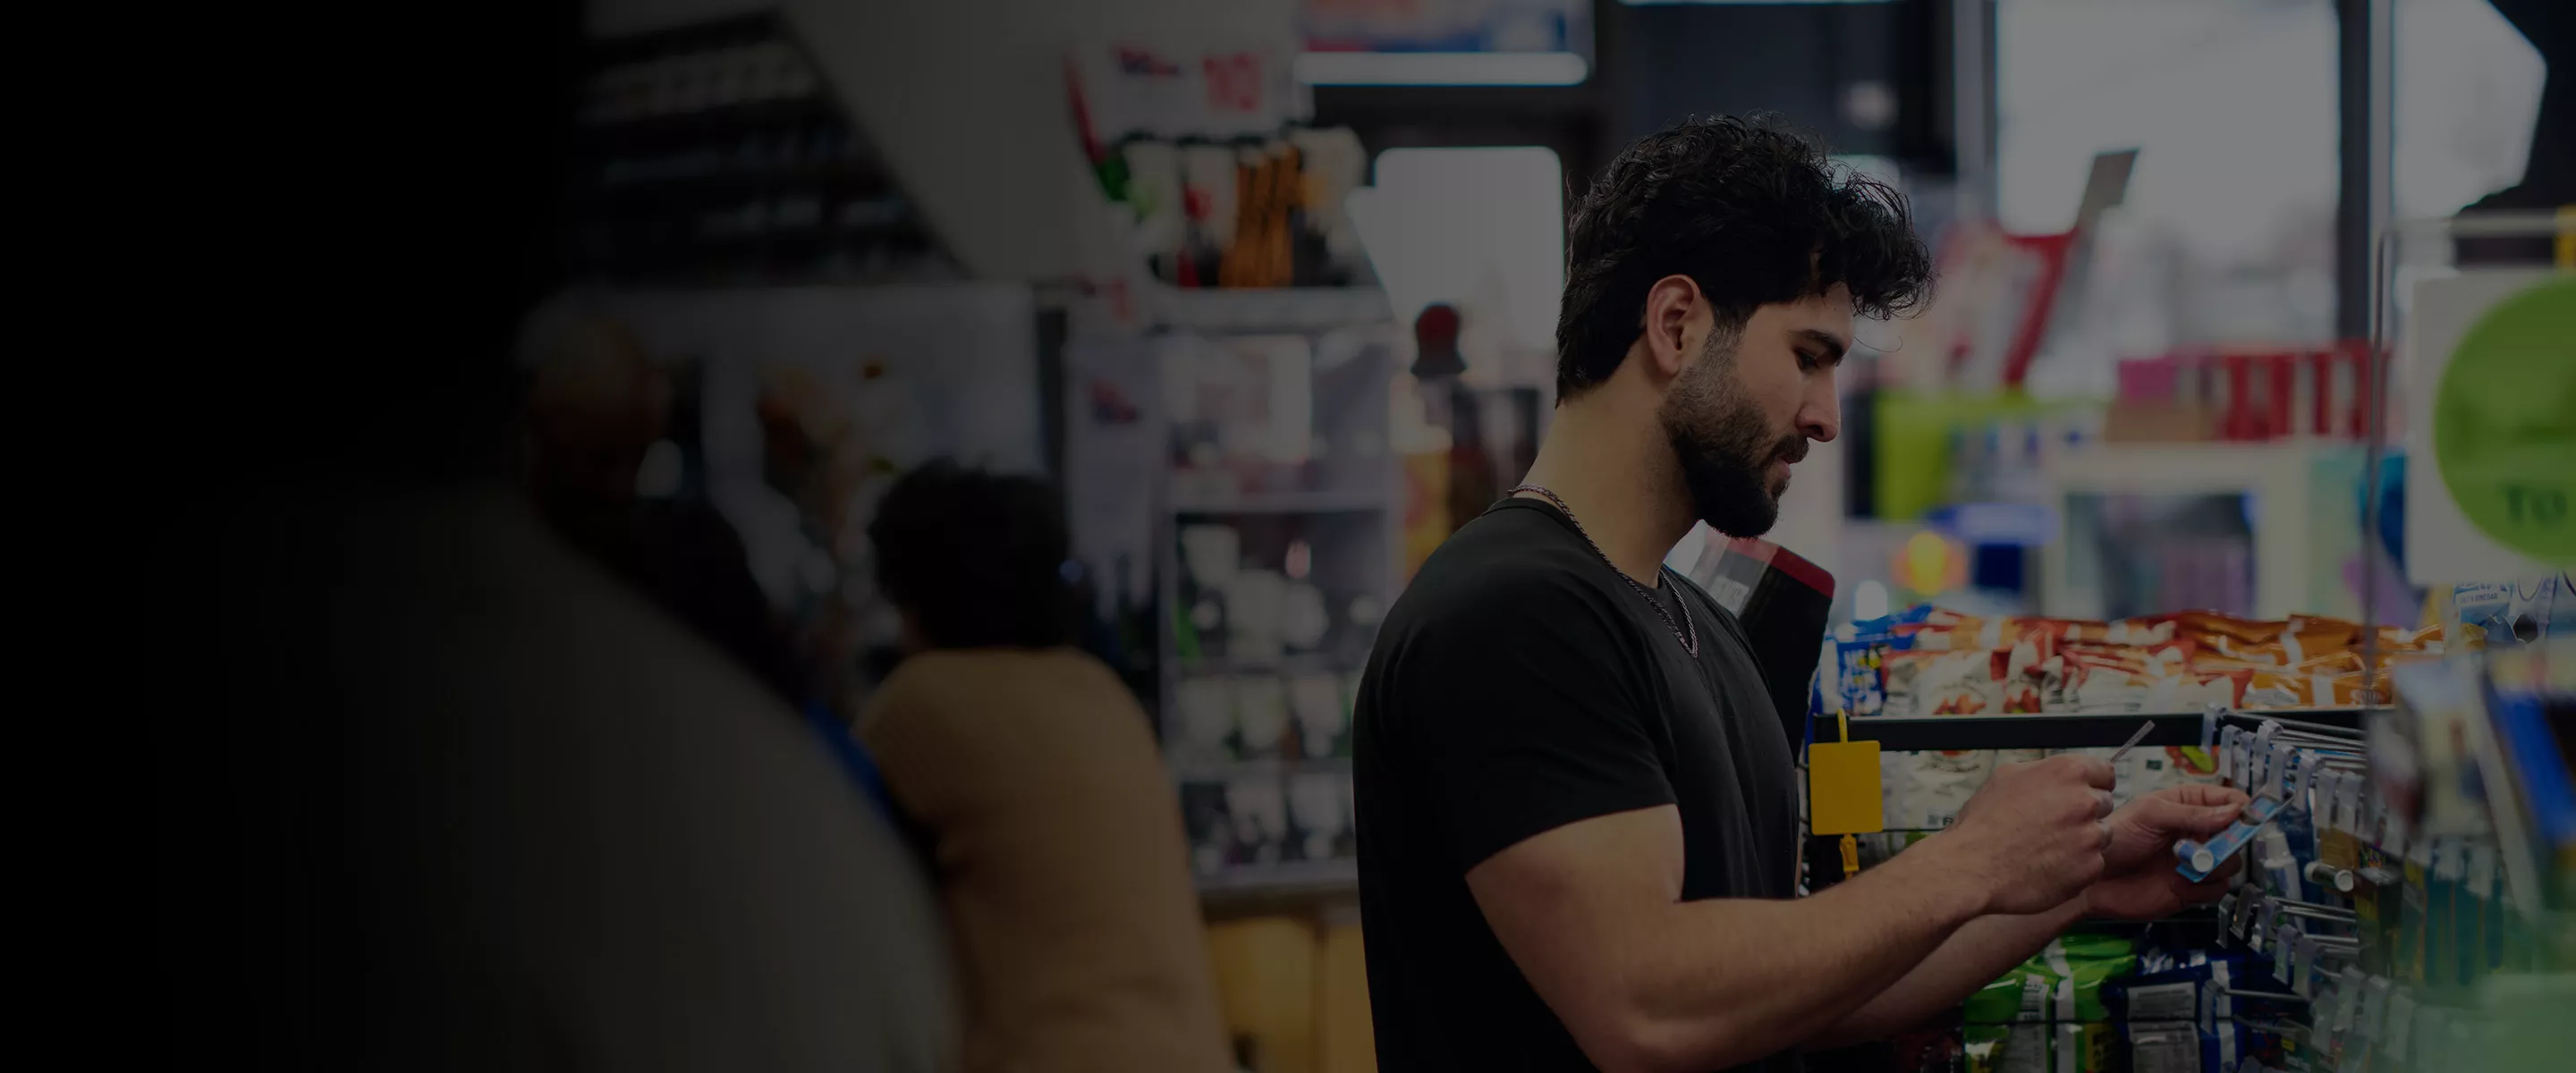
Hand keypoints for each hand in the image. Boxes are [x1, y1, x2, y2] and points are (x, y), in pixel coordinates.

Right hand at [1934, 754, 2115, 915]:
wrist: (1971, 867)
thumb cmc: (1984, 823)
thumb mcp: (2006, 777)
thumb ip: (2043, 771)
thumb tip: (2059, 774)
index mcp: (2067, 772)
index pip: (2105, 772)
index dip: (2091, 784)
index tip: (2080, 794)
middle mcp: (2085, 801)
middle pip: (2103, 804)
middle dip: (2084, 813)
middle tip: (2053, 824)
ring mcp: (2090, 837)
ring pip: (2100, 836)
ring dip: (2081, 841)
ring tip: (2046, 847)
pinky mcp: (2090, 868)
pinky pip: (2092, 865)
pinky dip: (2075, 867)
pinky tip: (2047, 865)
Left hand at [2081, 784, 2250, 920]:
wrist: (2095, 880)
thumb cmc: (2114, 839)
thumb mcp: (2150, 815)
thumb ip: (2191, 813)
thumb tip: (2232, 812)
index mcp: (2188, 805)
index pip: (2229, 800)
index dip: (2242, 808)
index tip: (2246, 817)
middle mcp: (2197, 832)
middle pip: (2237, 835)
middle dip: (2228, 841)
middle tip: (2207, 847)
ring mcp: (2197, 861)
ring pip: (2231, 863)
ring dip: (2213, 866)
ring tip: (2182, 864)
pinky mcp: (2193, 888)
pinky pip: (2217, 889)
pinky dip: (2203, 888)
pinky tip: (2178, 883)